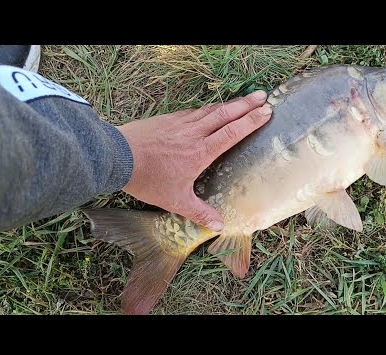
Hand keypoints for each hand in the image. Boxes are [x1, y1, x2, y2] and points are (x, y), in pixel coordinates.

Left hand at [117, 90, 271, 230]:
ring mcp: (180, 123)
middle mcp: (194, 133)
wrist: (118, 157)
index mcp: (200, 151)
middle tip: (263, 96)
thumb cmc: (148, 179)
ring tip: (244, 99)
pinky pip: (194, 111)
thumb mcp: (175, 200)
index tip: (266, 112)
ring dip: (230, 104)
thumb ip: (198, 212)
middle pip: (225, 115)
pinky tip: (210, 109)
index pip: (231, 133)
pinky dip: (208, 108)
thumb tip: (219, 227)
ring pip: (210, 110)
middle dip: (246, 105)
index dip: (250, 122)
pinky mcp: (168, 119)